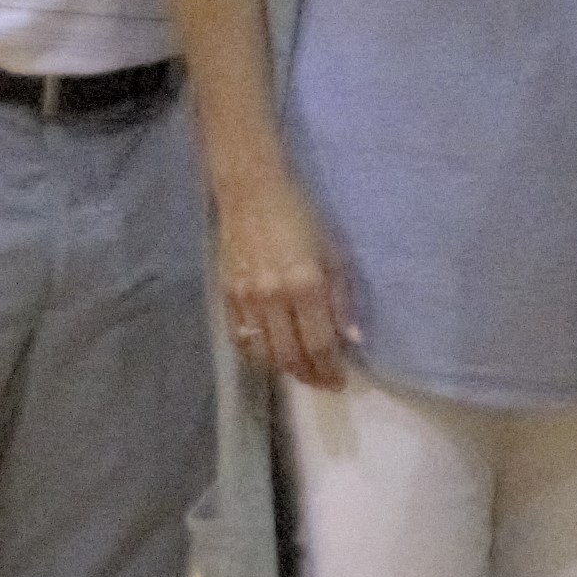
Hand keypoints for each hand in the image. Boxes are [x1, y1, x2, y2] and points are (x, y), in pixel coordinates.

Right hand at [215, 163, 358, 390]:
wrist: (252, 194)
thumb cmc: (303, 218)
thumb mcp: (335, 254)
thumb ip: (342, 299)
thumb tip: (351, 339)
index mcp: (307, 285)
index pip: (320, 344)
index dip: (331, 369)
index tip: (341, 381)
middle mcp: (274, 297)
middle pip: (290, 355)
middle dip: (310, 376)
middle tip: (324, 383)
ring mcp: (246, 299)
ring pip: (263, 353)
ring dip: (284, 369)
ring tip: (301, 371)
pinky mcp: (225, 296)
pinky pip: (240, 339)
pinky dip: (257, 355)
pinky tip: (271, 356)